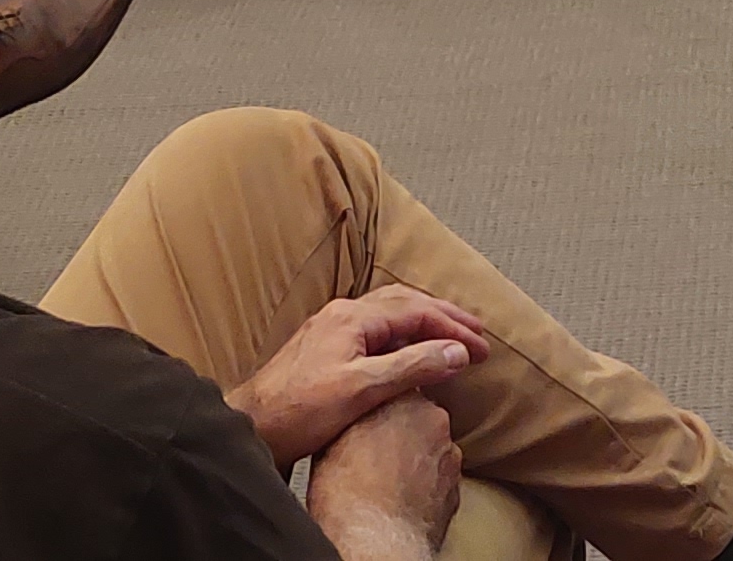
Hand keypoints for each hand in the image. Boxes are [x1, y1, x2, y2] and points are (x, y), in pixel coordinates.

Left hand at [233, 284, 493, 467]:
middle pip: (405, 303)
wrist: (250, 428)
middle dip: (445, 317)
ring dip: (425, 323)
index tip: (482, 349)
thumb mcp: (361, 390)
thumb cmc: (298, 411)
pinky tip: (410, 355)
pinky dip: (404, 337)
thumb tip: (457, 352)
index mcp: (353, 318)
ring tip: (452, 338)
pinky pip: (375, 331)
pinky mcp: (325, 350)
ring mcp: (331, 331)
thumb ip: (411, 366)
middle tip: (478, 334)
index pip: (417, 311)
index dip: (454, 329)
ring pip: (389, 314)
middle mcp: (342, 315)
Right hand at [304, 394, 462, 560]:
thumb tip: (349, 417)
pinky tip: (402, 496)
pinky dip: (425, 483)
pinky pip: (439, 476)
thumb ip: (353, 417)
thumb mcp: (332, 440)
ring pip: (431, 446)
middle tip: (374, 450)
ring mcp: (450, 453)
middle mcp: (433, 419)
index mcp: (402, 398)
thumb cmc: (346, 492)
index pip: (398, 383)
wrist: (374, 538)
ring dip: (414, 456)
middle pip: (418, 414)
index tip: (369, 417)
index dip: (381, 401)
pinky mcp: (457, 486)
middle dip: (401, 428)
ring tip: (386, 479)